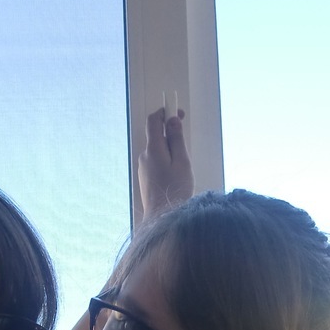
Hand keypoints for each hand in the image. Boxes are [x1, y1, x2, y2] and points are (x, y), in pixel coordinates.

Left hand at [137, 106, 192, 222]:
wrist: (162, 216)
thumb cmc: (175, 189)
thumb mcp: (181, 162)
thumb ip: (176, 139)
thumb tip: (172, 120)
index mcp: (153, 149)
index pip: (154, 121)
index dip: (165, 112)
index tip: (178, 112)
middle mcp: (145, 155)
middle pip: (156, 135)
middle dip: (170, 131)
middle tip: (185, 136)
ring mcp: (143, 167)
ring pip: (157, 149)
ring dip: (170, 148)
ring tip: (183, 164)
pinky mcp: (145, 177)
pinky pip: (156, 161)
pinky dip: (166, 159)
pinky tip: (176, 174)